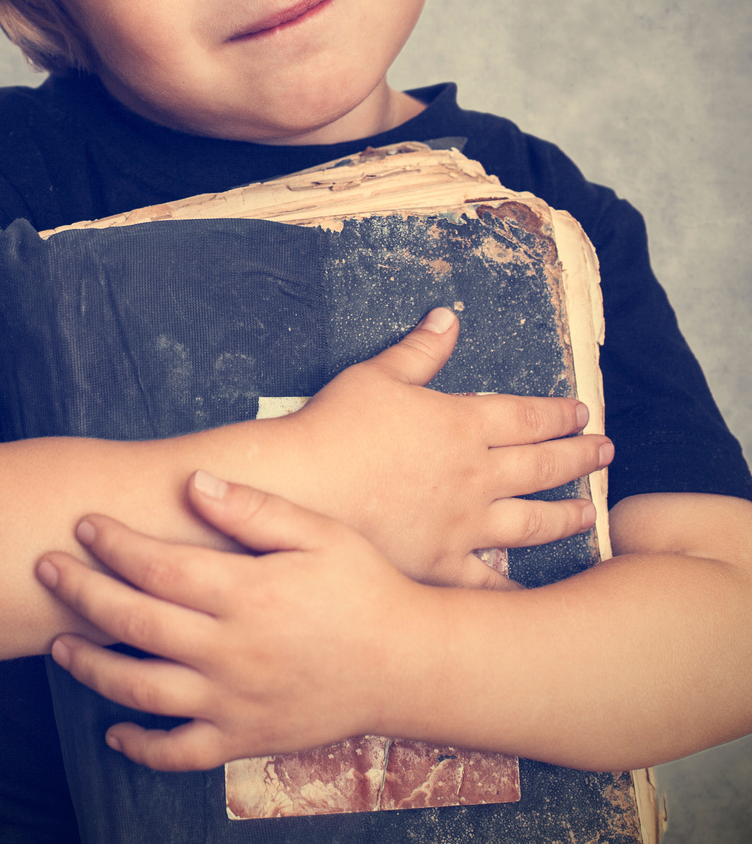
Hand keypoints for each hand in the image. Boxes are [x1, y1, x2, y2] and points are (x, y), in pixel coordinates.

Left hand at [38, 473, 429, 770]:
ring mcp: (234, 702)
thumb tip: (192, 482)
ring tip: (58, 646)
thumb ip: (252, 508)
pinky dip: (140, 747)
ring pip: (141, 691)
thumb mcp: (318, 532)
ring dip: (91, 667)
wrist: (407, 665)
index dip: (112, 543)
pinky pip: (179, 754)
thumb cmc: (364, 586)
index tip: (83, 523)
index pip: (158, 564)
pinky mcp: (245, 739)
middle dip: (82, 593)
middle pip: (135, 622)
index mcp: (246, 592)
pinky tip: (114, 730)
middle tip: (45, 569)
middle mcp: (231, 651)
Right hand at [292, 307, 611, 587]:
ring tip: (589, 514)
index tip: (581, 413)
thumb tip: (448, 317)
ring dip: (565, 516)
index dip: (557, 413)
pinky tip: (530, 588)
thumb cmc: (334, 426)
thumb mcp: (378, 375)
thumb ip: (420, 350)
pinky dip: (511, 584)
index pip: (526, 416)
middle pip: (541, 465)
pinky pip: (485, 580)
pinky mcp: (439, 564)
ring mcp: (462, 525)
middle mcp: (474, 476)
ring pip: (529, 522)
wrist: (301, 488)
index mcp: (462, 424)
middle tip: (605, 453)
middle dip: (578, 458)